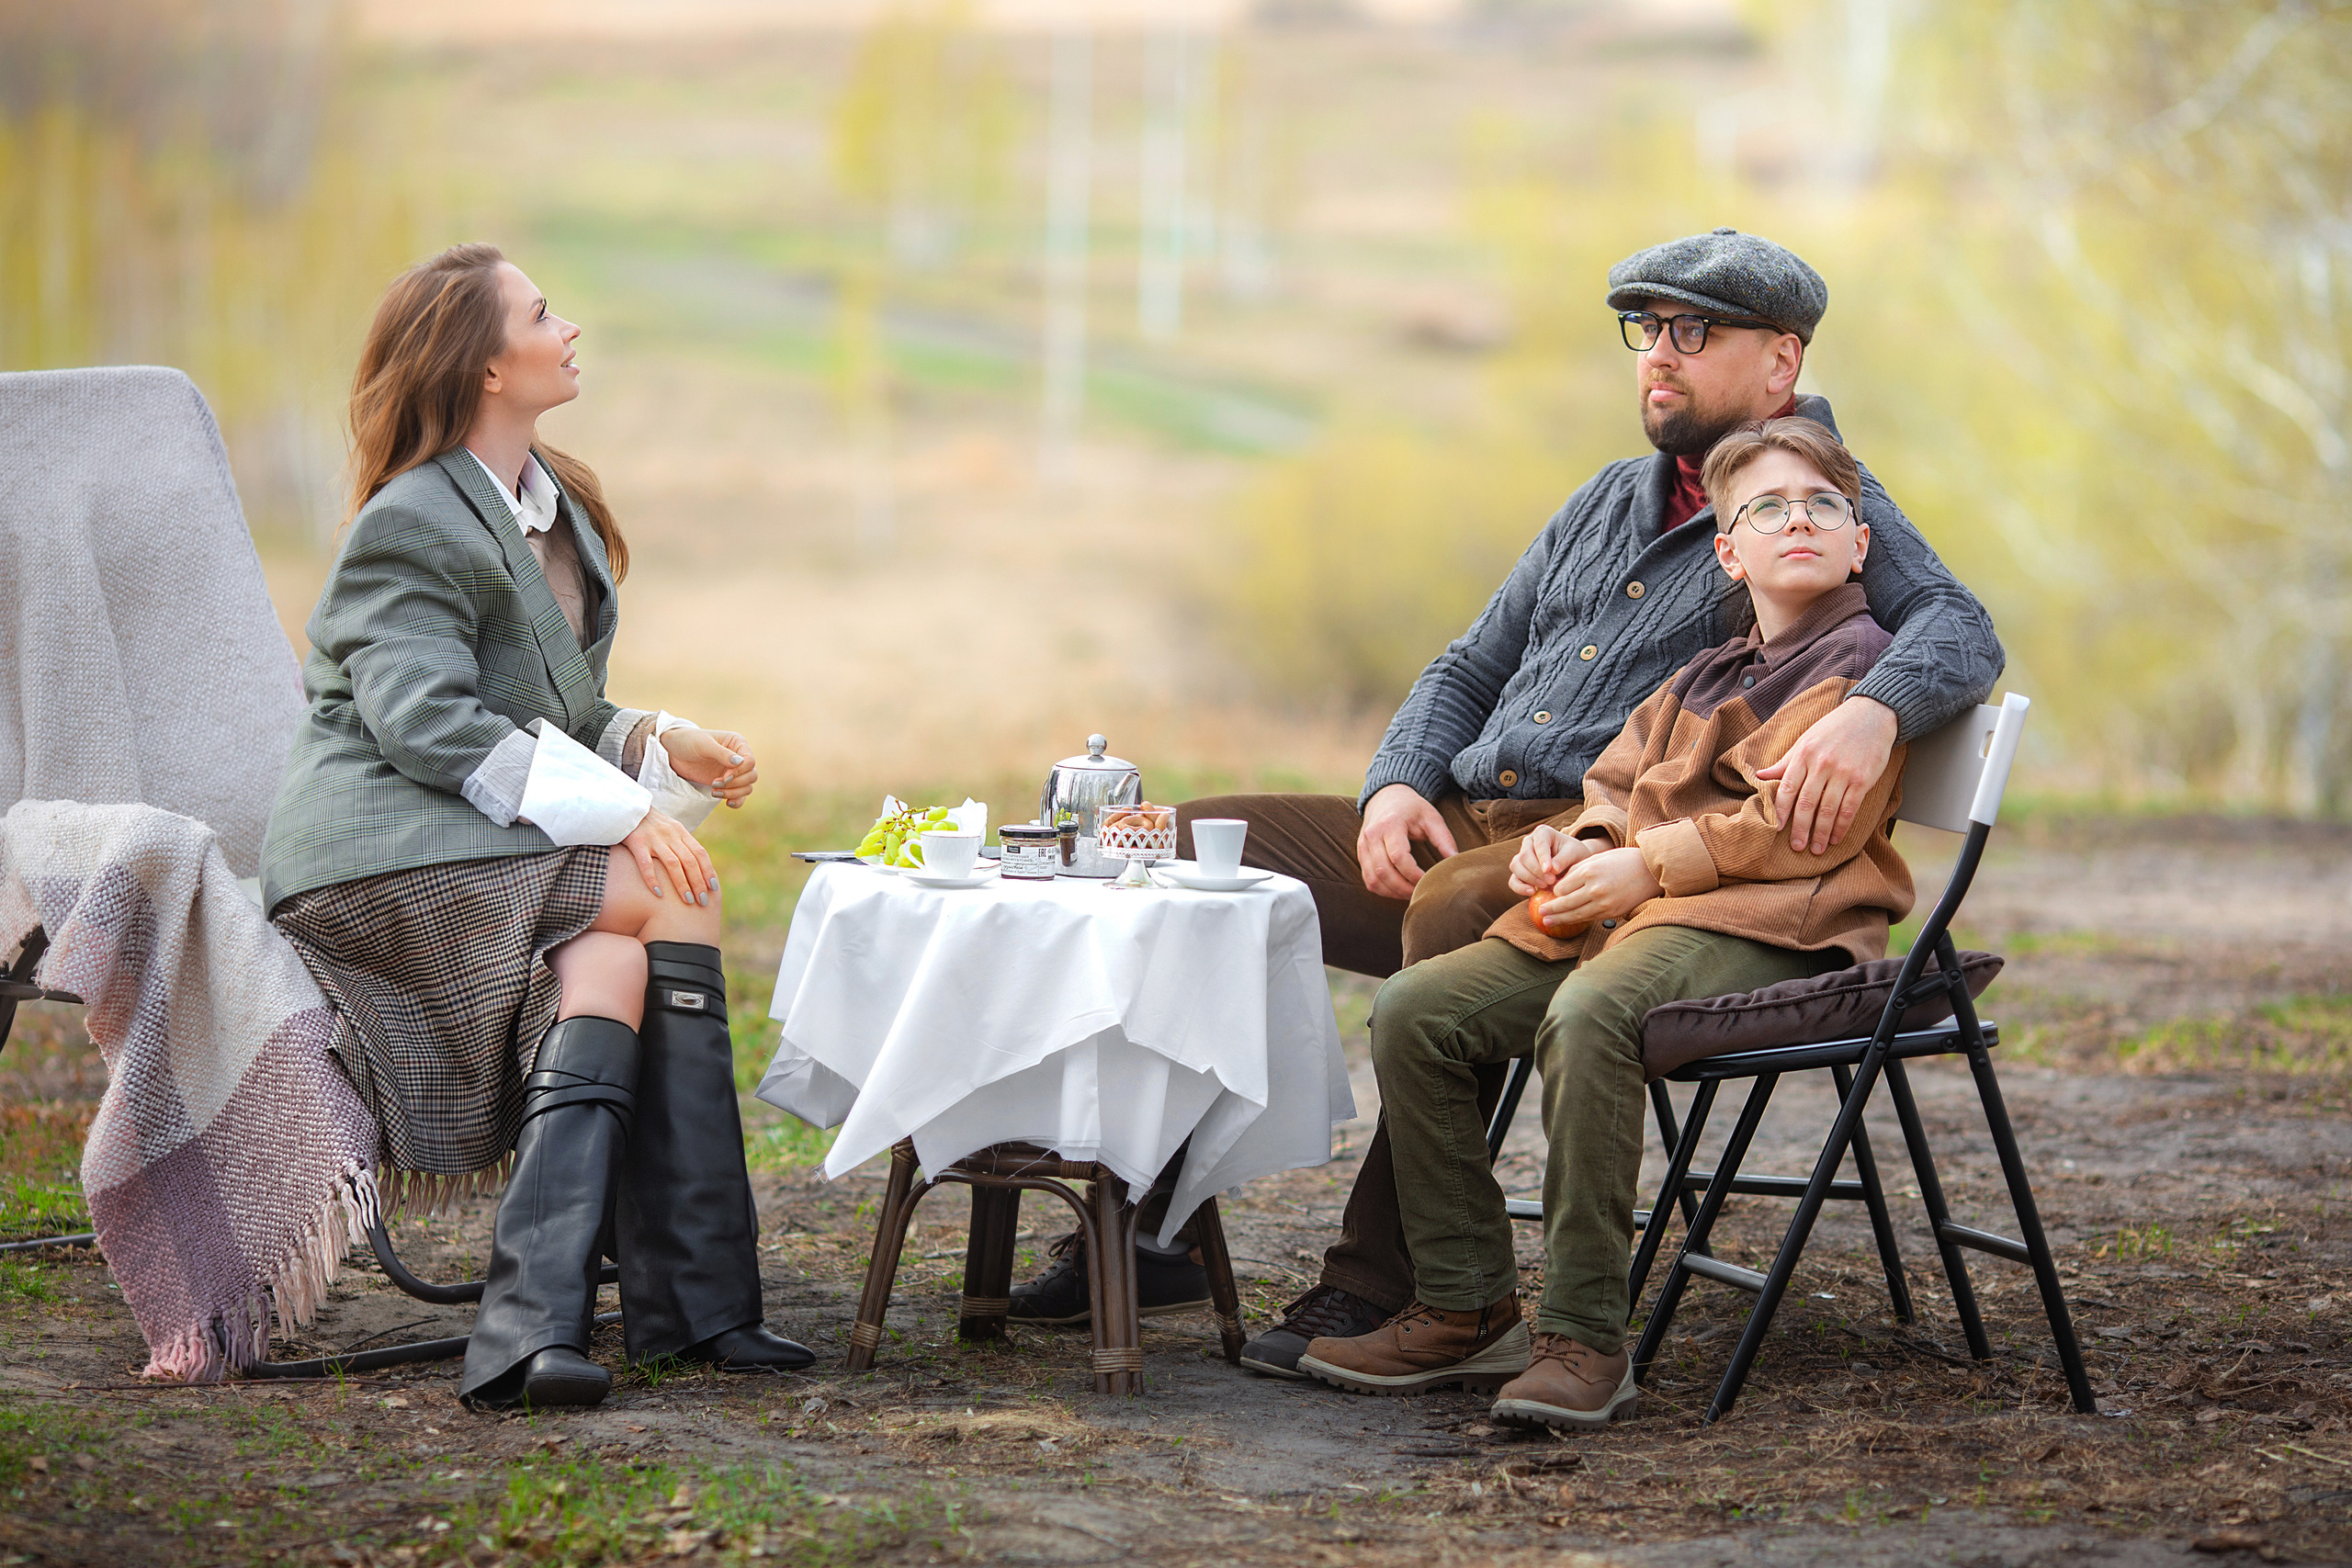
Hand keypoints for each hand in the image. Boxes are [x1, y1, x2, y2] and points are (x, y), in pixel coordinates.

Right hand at [623, 808, 717, 904]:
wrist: (627, 807)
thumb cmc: (649, 823)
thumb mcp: (670, 828)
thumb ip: (682, 844)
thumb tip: (696, 866)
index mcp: (680, 832)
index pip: (700, 853)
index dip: (708, 871)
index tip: (713, 888)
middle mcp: (670, 835)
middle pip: (689, 861)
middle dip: (698, 882)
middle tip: (703, 901)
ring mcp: (654, 839)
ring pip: (673, 864)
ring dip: (682, 884)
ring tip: (688, 901)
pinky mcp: (637, 843)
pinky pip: (646, 864)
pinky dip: (653, 879)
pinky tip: (659, 894)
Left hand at [658, 727, 758, 807]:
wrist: (674, 752)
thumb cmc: (688, 741)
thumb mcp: (704, 744)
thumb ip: (722, 753)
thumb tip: (740, 763)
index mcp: (738, 744)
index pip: (750, 762)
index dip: (739, 772)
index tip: (722, 776)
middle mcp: (739, 758)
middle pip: (751, 776)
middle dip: (735, 783)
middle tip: (715, 784)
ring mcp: (733, 772)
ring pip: (747, 787)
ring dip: (733, 793)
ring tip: (714, 792)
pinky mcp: (726, 783)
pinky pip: (740, 795)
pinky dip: (737, 800)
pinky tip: (727, 803)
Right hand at [1357, 784, 1459, 899]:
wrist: (1386, 797)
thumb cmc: (1412, 809)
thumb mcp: (1432, 817)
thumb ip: (1444, 839)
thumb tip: (1456, 861)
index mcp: (1390, 824)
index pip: (1399, 857)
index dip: (1414, 875)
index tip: (1429, 881)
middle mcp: (1372, 835)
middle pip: (1384, 872)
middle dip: (1404, 888)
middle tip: (1422, 893)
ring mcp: (1363, 846)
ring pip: (1374, 880)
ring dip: (1393, 892)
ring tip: (1412, 894)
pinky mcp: (1361, 855)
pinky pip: (1368, 880)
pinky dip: (1383, 890)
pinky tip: (1399, 890)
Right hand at [1507, 825, 1597, 895]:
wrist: (1573, 863)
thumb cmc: (1575, 854)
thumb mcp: (1575, 853)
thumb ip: (1564, 859)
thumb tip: (1552, 869)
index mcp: (1542, 833)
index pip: (1539, 844)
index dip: (1542, 857)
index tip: (1549, 870)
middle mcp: (1529, 842)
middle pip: (1524, 856)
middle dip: (1536, 870)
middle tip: (1551, 881)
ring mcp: (1522, 857)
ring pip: (1516, 866)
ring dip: (1529, 878)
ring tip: (1544, 886)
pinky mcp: (1520, 872)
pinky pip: (1513, 880)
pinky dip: (1519, 887)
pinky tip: (1532, 892)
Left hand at [1533, 846, 1659, 930]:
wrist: (1650, 871)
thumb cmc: (1623, 861)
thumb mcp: (1598, 858)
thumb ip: (1578, 870)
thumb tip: (1560, 883)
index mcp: (1589, 871)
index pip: (1562, 887)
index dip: (1555, 892)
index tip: (1552, 893)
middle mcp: (1594, 888)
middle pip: (1565, 903)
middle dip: (1551, 909)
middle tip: (1540, 913)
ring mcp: (1603, 902)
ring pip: (1576, 915)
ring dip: (1560, 919)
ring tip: (1548, 922)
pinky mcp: (1611, 912)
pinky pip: (1589, 918)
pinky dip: (1577, 921)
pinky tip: (1569, 922)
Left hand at [1753, 696, 1896, 854]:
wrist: (1871, 715)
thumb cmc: (1834, 729)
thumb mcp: (1806, 740)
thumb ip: (1785, 762)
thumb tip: (1759, 776)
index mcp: (1804, 754)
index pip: (1787, 788)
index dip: (1780, 810)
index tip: (1776, 829)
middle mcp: (1822, 764)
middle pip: (1807, 803)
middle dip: (1800, 828)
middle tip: (1797, 847)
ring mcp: (1843, 773)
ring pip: (1828, 809)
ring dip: (1821, 833)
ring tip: (1816, 849)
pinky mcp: (1863, 779)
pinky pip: (1849, 808)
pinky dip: (1841, 826)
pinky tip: (1836, 838)